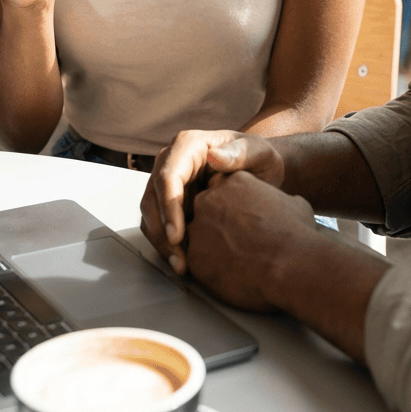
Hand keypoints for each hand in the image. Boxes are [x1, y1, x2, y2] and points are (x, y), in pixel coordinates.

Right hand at [140, 130, 284, 273]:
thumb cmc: (259, 158)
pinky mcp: (170, 201)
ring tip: (181, 266)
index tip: (177, 236)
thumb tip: (213, 157)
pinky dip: (166, 243)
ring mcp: (168, 182)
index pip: (168, 176)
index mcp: (188, 145)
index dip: (168, 207)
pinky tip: (183, 260)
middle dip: (161, 232)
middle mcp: (171, 161)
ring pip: (150, 213)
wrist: (260, 171)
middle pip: (152, 197)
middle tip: (179, 261)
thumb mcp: (258, 152)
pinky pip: (158, 223)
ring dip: (161, 241)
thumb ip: (240, 153)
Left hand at [185, 170, 318, 311]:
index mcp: (234, 181)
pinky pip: (196, 262)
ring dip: (212, 248)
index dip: (234, 208)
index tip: (246, 222)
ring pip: (198, 237)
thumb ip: (278, 200)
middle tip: (238, 243)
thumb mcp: (293, 204)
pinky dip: (210, 270)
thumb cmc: (296, 233)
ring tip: (235, 262)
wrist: (290, 264)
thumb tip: (286, 206)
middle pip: (205, 211)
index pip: (223, 190)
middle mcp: (210, 200)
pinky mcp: (194, 257)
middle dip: (217, 226)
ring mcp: (198, 228)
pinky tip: (230, 275)